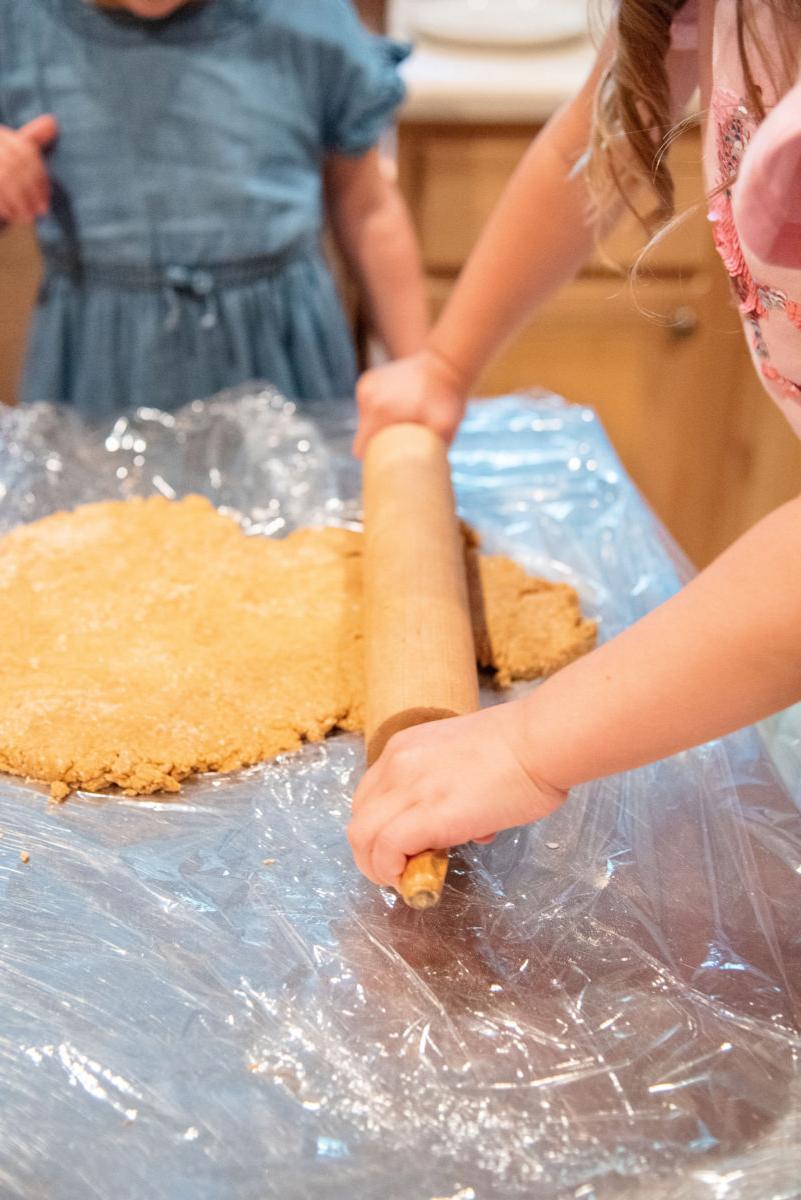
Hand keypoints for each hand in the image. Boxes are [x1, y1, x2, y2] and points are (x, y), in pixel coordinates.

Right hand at [0, 115, 58, 223]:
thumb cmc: (3, 166)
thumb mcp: (16, 151)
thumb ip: (33, 138)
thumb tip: (52, 122)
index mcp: (2, 136)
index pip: (25, 153)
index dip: (40, 177)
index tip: (48, 196)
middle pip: (15, 168)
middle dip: (32, 193)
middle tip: (42, 211)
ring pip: (4, 180)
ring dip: (20, 203)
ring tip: (29, 217)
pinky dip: (5, 206)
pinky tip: (12, 216)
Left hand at [348, 703, 566, 888]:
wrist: (540, 742)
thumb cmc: (523, 747)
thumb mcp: (468, 758)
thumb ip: (455, 788)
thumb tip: (470, 825)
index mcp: (405, 747)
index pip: (370, 795)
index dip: (379, 827)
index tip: (400, 846)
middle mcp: (397, 764)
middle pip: (359, 818)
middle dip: (371, 852)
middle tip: (399, 869)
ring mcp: (409, 789)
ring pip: (362, 838)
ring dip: (377, 867)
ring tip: (404, 881)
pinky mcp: (427, 816)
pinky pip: (386, 851)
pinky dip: (391, 871)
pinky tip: (413, 881)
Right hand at [352, 345, 468, 458]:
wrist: (445, 364)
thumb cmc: (446, 400)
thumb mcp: (444, 429)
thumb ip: (429, 453)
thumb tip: (422, 478)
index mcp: (379, 412)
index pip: (361, 450)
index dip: (373, 459)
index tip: (389, 461)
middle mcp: (367, 398)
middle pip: (363, 437)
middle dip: (379, 442)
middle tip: (402, 441)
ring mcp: (365, 387)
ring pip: (365, 422)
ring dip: (380, 426)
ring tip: (403, 420)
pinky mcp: (367, 381)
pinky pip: (368, 407)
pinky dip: (380, 411)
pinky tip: (398, 407)